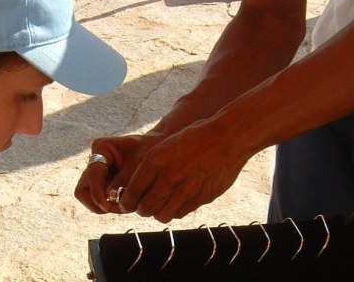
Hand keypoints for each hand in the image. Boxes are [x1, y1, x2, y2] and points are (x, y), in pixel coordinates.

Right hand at [74, 133, 160, 213]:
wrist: (162, 151)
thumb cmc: (153, 152)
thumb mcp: (142, 163)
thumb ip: (125, 179)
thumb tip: (109, 198)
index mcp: (103, 148)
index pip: (92, 174)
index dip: (97, 193)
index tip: (107, 207)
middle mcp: (96, 162)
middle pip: (83, 191)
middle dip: (97, 203)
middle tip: (117, 209)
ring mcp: (99, 175)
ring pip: (90, 199)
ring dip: (106, 206)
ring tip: (128, 205)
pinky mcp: (105, 186)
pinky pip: (102, 202)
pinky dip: (113, 206)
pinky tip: (129, 203)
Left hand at [119, 121, 251, 222]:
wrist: (227, 138)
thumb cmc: (195, 138)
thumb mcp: (166, 145)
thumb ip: (151, 167)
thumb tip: (136, 189)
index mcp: (156, 160)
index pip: (132, 192)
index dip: (126, 201)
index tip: (125, 202)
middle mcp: (169, 177)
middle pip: (145, 207)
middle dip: (140, 209)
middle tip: (141, 206)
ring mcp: (186, 189)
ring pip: (162, 215)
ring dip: (157, 212)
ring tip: (159, 206)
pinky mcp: (200, 198)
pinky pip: (180, 213)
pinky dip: (175, 211)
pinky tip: (176, 201)